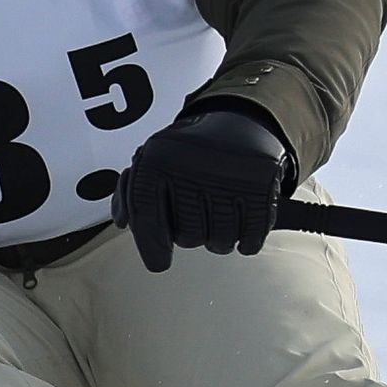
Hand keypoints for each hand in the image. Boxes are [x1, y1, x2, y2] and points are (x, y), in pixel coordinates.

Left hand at [118, 104, 294, 272]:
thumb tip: (124, 222)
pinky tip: (240, 222)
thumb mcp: (154, 159)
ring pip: (219, 242)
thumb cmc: (191, 152)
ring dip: (219, 240)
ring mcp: (229, 176)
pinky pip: (250, 240)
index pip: (146, 217)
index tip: (159, 263)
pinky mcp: (261, 186)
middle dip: (190, 236)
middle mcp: (192, 166)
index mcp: (158, 159)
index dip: (151, 246)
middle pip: (186, 237)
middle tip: (197, 215)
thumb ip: (132, 193)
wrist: (241, 123)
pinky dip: (246, 241)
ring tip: (218, 215)